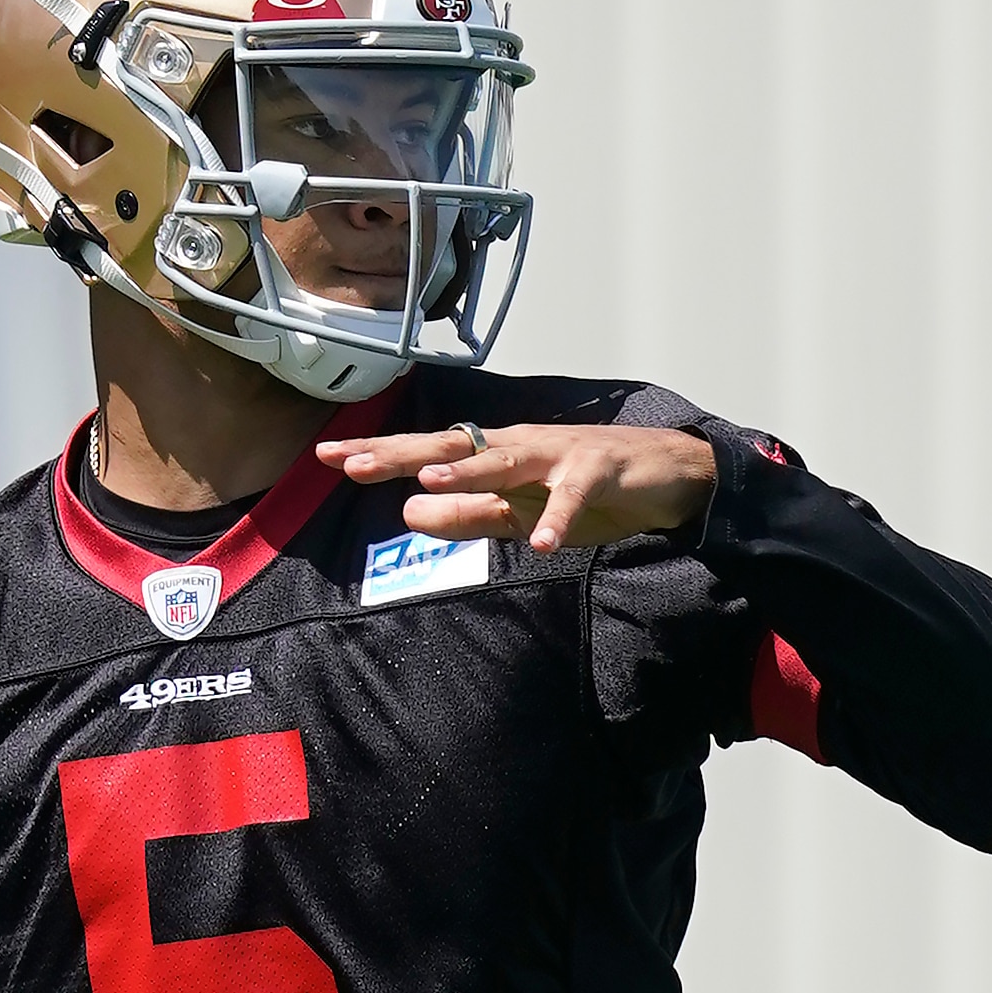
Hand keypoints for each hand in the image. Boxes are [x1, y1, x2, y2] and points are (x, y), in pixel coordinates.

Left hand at [321, 422, 716, 551]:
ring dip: (468, 472)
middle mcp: (518, 446)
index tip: (328, 459)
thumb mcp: (518, 512)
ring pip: (506, 461)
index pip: (426, 454)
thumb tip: (409, 513)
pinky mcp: (598, 473)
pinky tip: (543, 545)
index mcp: (494, 456)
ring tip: (427, 483)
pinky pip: (574, 499)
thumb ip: (467, 515)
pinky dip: (559, 520)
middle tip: (352, 464)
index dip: (379, 455)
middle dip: (401, 455)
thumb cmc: (584, 489)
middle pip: (452, 447)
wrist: (663, 475)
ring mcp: (558, 456)